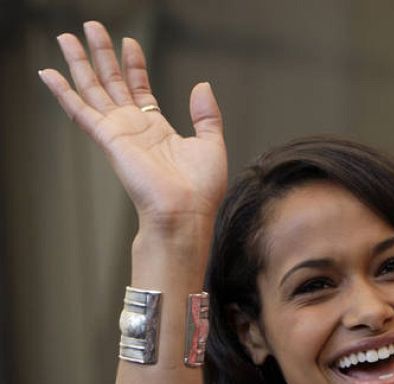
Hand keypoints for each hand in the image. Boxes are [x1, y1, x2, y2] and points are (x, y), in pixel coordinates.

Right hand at [39, 21, 227, 236]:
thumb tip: (202, 86)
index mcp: (157, 130)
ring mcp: (119, 133)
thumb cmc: (200, 190)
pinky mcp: (109, 139)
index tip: (130, 44)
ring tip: (67, 37)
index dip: (134, 66)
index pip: (140, 89)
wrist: (186, 212)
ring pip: (93, 90)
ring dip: (80, 63)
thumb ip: (206, 115)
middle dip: (102, 55)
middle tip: (91, 27)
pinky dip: (63, 93)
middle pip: (112, 83)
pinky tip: (48, 74)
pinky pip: (80, 111)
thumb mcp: (211, 144)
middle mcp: (134, 129)